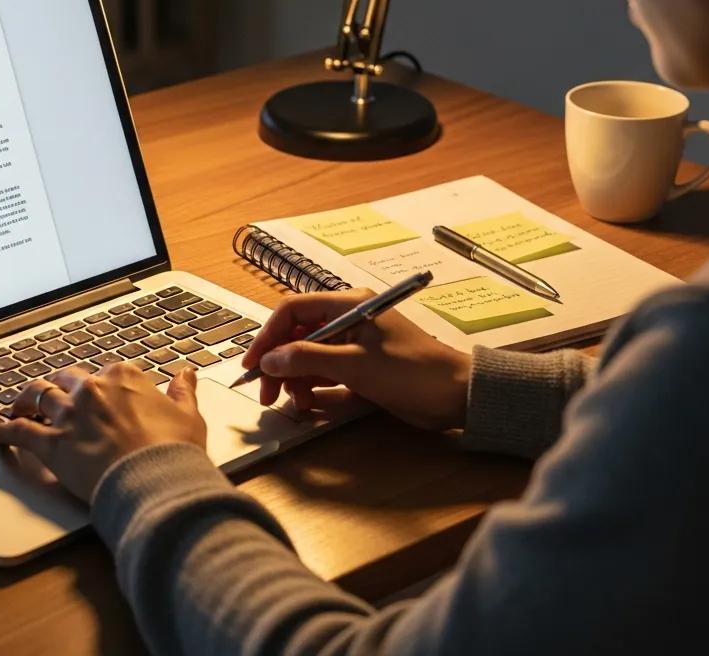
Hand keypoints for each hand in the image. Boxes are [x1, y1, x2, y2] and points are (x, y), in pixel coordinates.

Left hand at [0, 364, 206, 502]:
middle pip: (66, 379)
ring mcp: (69, 415)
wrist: (155, 480)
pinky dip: (6, 430)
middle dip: (59, 386)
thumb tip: (185, 374)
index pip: (105, 372)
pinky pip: (20, 432)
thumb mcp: (188, 415)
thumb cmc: (174, 450)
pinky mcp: (52, 444)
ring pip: (38, 396)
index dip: (101, 384)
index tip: (100, 394)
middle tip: (54, 395)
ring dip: (26, 400)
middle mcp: (92, 389)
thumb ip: (183, 392)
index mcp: (124, 376)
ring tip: (19, 405)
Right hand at [245, 289, 471, 431]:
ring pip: (309, 355)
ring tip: (293, 403)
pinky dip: (313, 386)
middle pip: (298, 334)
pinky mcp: (362, 366)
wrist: (456, 394)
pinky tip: (309, 404)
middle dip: (279, 362)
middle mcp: (348, 319)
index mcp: (347, 305)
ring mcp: (354, 343)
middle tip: (265, 393)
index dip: (268, 336)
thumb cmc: (409, 371)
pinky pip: (326, 372)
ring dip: (295, 378)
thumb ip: (308, 359)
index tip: (252, 364)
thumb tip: (269, 359)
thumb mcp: (355, 365)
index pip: (293, 310)